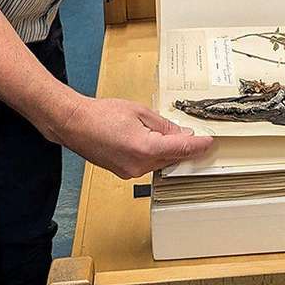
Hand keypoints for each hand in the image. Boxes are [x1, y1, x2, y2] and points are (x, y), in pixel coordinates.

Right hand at [56, 95, 213, 178]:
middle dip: (183, 147)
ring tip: (168, 134)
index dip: (198, 146)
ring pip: (160, 163)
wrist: (75, 124)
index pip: (180, 150)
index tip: (209, 143)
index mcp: (145, 148)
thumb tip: (180, 134)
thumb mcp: (138, 111)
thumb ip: (163, 125)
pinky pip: (148, 165)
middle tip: (193, 135)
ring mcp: (130, 172)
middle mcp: (139, 165)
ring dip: (168, 151)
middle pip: (172, 159)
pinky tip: (152, 141)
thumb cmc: (101, 114)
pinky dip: (154, 154)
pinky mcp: (124, 172)